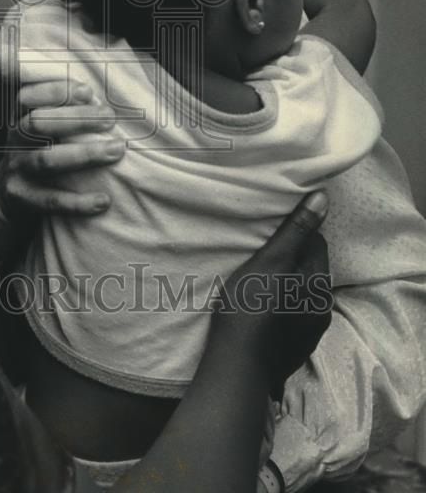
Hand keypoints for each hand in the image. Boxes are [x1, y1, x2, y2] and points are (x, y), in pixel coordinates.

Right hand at [0, 77, 123, 220]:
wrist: (5, 194)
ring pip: (46, 160)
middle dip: (76, 119)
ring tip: (117, 150)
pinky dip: (78, 203)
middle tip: (110, 118)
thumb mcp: (40, 127)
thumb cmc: (38, 150)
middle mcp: (15, 141)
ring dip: (84, 154)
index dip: (55, 91)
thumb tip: (102, 101)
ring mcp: (16, 169)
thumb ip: (63, 112)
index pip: (27, 97)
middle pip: (38, 124)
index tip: (87, 91)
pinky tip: (104, 200)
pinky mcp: (21, 198)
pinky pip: (50, 201)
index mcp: (19, 117)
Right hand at [213, 191, 331, 398]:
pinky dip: (282, 305)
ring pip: (302, 292)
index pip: (316, 241)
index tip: (269, 231)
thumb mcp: (269, 261)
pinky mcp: (297, 346)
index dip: (294, 232)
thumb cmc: (250, 306)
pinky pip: (293, 314)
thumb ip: (295, 230)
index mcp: (318, 282)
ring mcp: (311, 330)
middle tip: (261, 252)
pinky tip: (262, 308)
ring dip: (287, 282)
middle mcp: (323, 306)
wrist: (239, 366)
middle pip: (310, 267)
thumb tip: (324, 197)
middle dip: (291, 257)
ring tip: (259, 279)